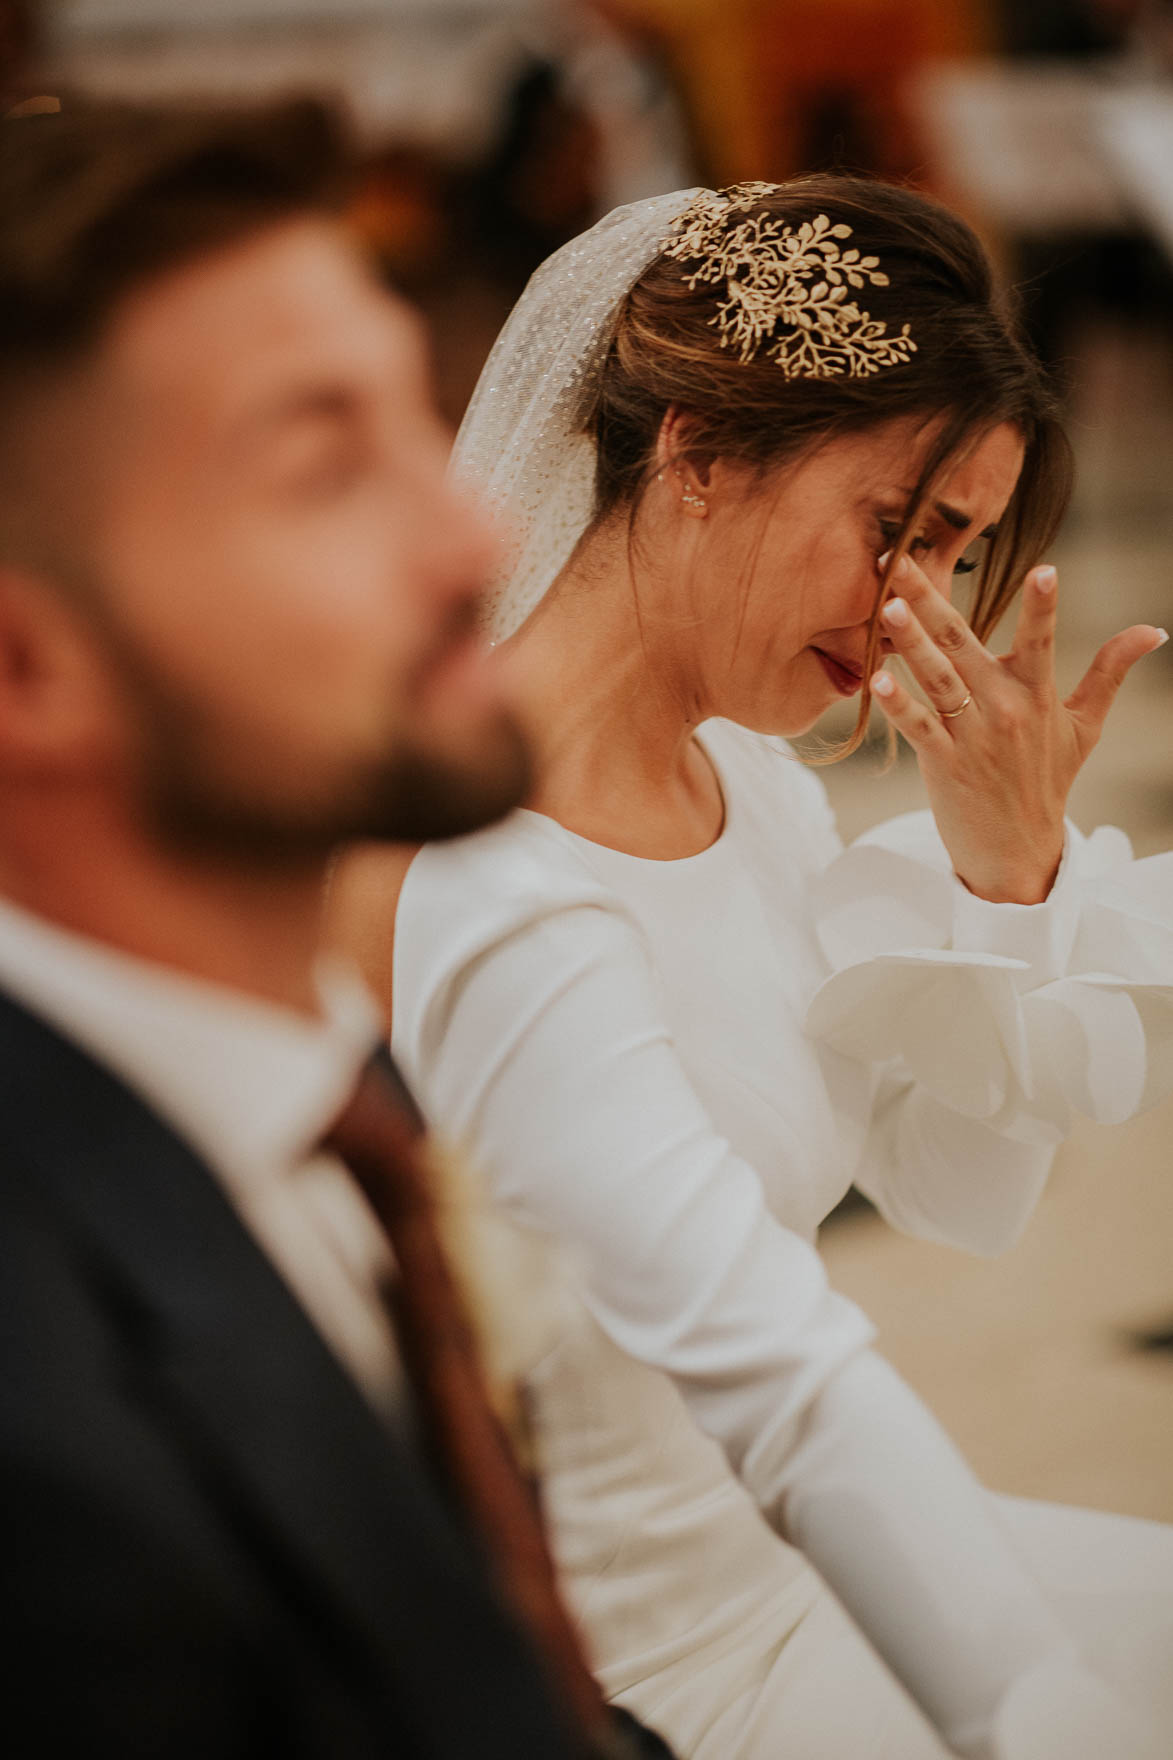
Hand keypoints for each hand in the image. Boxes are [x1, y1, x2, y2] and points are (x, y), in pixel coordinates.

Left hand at [869, 556, 1166, 903]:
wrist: (1018, 850)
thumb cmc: (1047, 780)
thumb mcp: (1086, 726)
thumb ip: (1111, 672)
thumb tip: (1155, 631)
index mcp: (1038, 693)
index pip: (1042, 640)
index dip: (1044, 607)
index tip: (1047, 568)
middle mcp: (1005, 709)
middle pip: (963, 643)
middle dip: (929, 599)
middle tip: (899, 560)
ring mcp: (973, 736)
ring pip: (938, 678)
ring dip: (912, 642)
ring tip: (887, 607)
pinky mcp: (943, 763)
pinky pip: (917, 727)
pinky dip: (898, 704)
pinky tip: (878, 678)